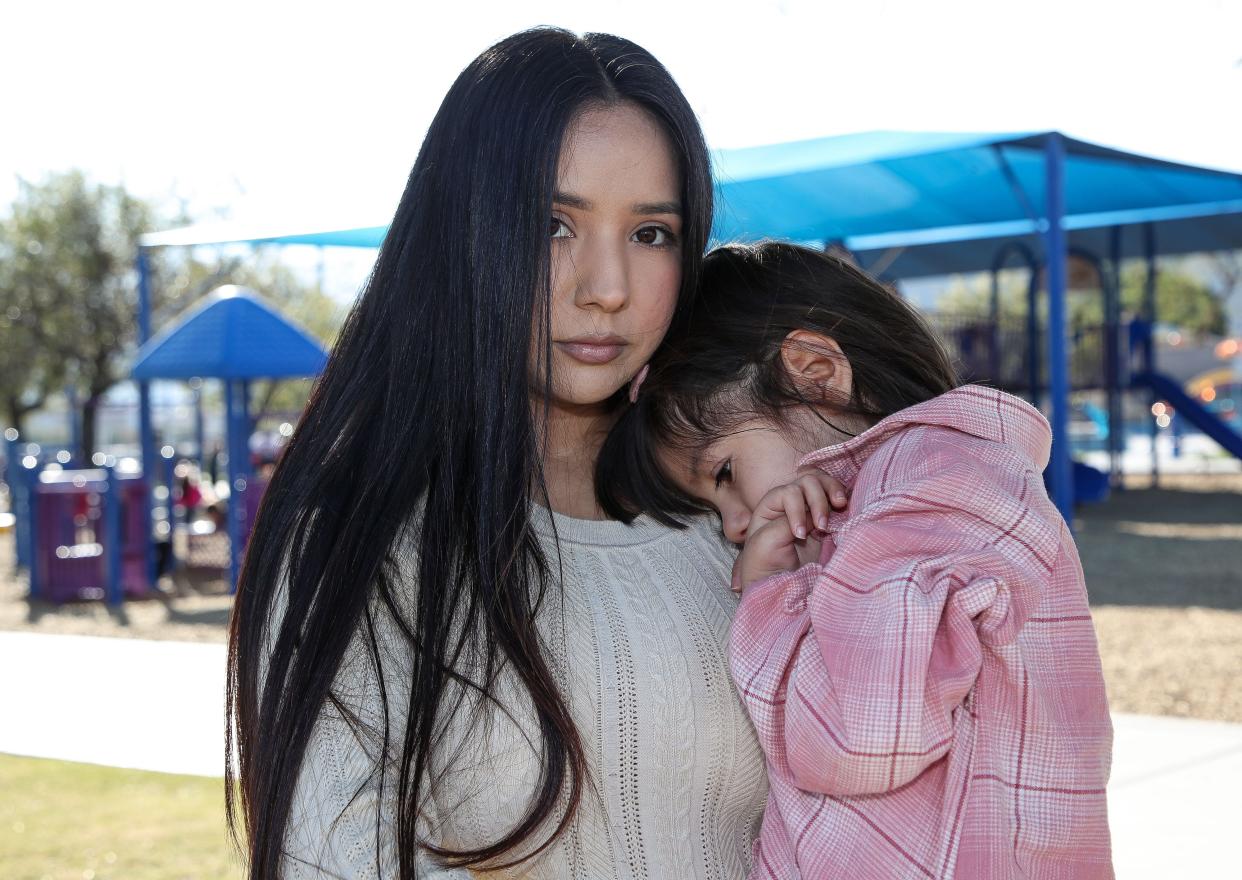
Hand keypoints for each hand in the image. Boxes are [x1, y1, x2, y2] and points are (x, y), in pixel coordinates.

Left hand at [731, 469, 847, 592]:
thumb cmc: (765, 567)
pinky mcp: (827, 523)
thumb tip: (815, 514)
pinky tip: (845, 508)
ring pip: (823, 484)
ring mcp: (810, 513)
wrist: (783, 593)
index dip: (797, 509)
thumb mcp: (767, 541)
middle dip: (817, 500)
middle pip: (807, 483)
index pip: (788, 492)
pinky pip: (837, 499)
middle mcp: (790, 505)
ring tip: (840, 505)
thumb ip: (787, 522)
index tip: (800, 535)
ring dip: (832, 491)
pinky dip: (843, 499)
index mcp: (769, 507)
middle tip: (822, 526)